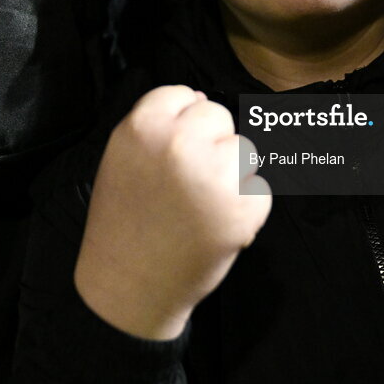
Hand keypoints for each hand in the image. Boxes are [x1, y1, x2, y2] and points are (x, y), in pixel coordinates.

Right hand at [74, 85, 271, 339]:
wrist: (128, 289)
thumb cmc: (126, 223)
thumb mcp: (122, 159)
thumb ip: (158, 125)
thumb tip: (201, 95)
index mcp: (143, 127)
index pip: (184, 94)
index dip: (182, 126)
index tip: (171, 155)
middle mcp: (179, 144)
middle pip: (218, 115)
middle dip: (210, 144)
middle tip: (186, 184)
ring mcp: (214, 176)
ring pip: (244, 149)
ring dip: (232, 173)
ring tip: (201, 205)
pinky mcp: (244, 208)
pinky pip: (260, 187)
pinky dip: (247, 207)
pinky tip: (217, 225)